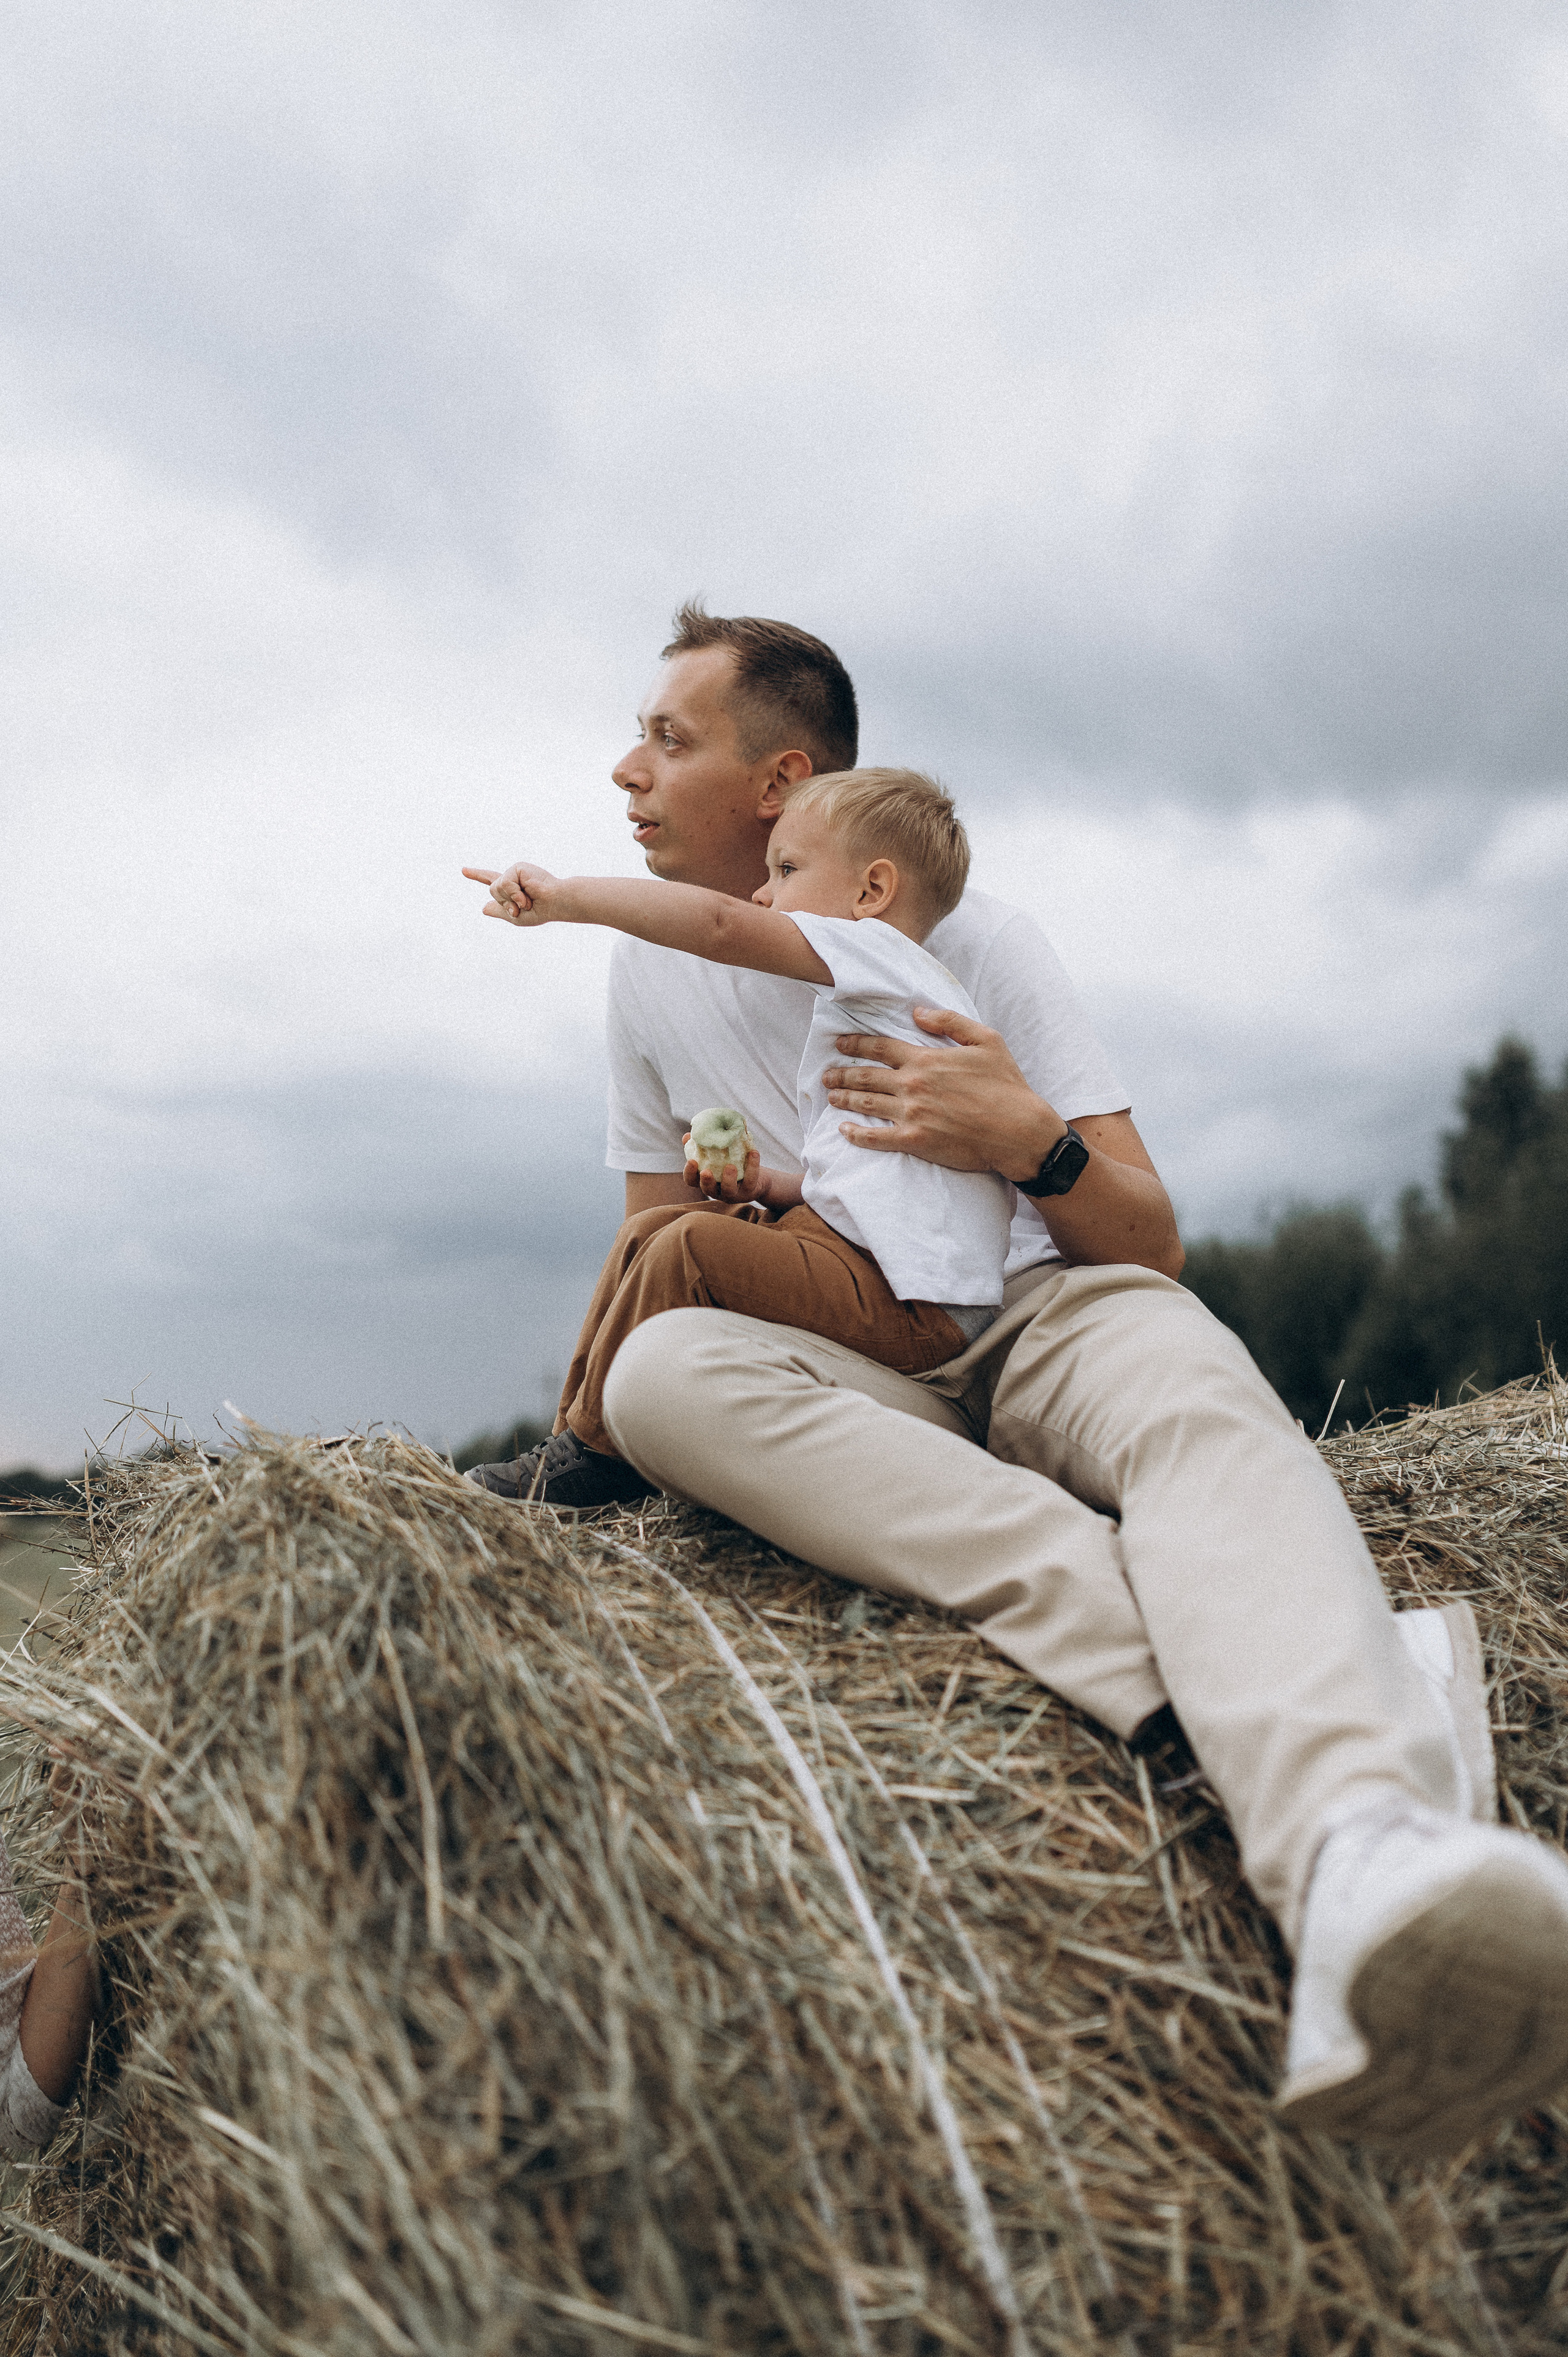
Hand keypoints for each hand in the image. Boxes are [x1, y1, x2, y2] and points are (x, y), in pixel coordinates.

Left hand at [461, 862, 562, 925]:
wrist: (555, 903)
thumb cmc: (541, 911)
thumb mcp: (517, 918)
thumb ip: (501, 912)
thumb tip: (484, 907)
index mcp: (512, 888)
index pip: (491, 881)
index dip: (477, 875)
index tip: (464, 870)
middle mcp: (512, 878)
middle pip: (493, 890)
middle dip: (505, 902)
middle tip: (521, 907)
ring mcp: (515, 871)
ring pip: (497, 887)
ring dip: (511, 899)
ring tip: (526, 901)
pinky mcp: (518, 867)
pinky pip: (505, 883)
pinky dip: (514, 893)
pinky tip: (526, 895)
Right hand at [681, 1137, 765, 1202]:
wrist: (760, 1178)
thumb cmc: (733, 1163)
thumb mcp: (718, 1155)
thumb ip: (703, 1146)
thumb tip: (687, 1135)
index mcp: (708, 1181)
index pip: (692, 1181)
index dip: (689, 1173)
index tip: (691, 1161)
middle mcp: (718, 1190)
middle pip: (708, 1190)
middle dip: (706, 1181)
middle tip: (706, 1171)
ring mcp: (734, 1193)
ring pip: (729, 1191)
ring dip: (728, 1179)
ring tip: (730, 1166)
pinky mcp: (750, 1191)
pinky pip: (751, 1180)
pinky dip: (752, 1167)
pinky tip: (753, 1153)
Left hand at [822, 1006, 1065, 1179]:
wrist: (1017, 1130)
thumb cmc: (1006, 1085)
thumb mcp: (986, 1039)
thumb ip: (949, 1022)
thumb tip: (917, 1013)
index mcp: (926, 1059)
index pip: (880, 1048)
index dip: (855, 1044)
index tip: (839, 1043)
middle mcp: (912, 1085)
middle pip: (866, 1077)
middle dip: (842, 1074)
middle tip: (826, 1074)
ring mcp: (911, 1115)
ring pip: (866, 1105)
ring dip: (844, 1099)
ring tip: (830, 1096)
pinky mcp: (914, 1141)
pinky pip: (876, 1138)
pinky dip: (856, 1134)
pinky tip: (844, 1131)